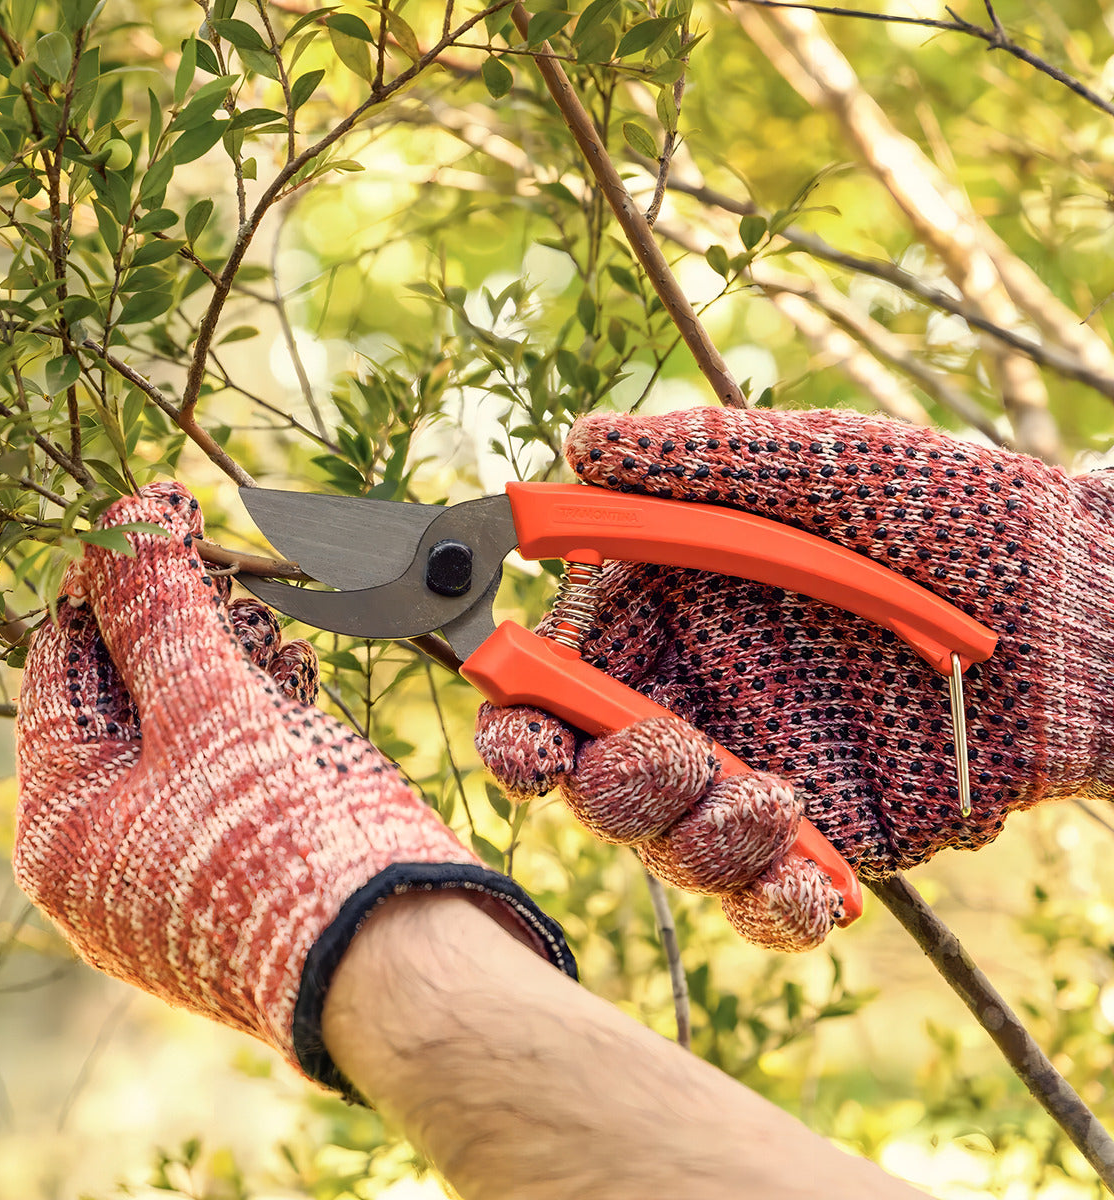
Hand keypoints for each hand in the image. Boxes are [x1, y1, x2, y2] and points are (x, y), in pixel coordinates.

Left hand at [15, 484, 573, 1090]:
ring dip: (226, 664)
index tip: (157, 519)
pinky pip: (231, 771)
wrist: (399, 964)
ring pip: (185, 733)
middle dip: (178, 624)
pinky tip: (297, 674)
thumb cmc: (289, 843)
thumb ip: (163, 609)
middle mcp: (107, 854)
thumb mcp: (213, 707)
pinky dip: (260, 716)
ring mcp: (176, 866)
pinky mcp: (241, 866)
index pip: (63, 670)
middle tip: (225, 564)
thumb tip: (127, 515)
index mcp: (63, 826)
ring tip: (269, 617)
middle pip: (126, 701)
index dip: (108, 585)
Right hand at [477, 406, 1113, 947]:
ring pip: (672, 846)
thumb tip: (579, 442)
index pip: (563, 676)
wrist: (1087, 606)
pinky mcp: (833, 836)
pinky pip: (773, 899)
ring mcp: (761, 771)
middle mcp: (700, 697)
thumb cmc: (953, 513)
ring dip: (691, 840)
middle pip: (597, 777)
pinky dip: (773, 906)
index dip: (523, 714)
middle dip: (607, 782)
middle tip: (667, 749)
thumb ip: (697, 462)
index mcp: (672, 612)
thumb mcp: (822, 466)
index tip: (523, 735)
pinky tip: (806, 885)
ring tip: (769, 800)